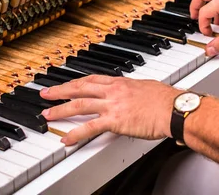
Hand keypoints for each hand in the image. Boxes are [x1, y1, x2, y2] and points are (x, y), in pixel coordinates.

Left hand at [40, 75, 181, 145]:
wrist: (173, 108)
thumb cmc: (165, 100)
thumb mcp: (146, 87)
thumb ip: (133, 90)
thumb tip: (132, 94)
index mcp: (120, 82)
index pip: (92, 79)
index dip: (76, 82)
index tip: (65, 84)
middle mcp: (113, 91)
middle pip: (80, 88)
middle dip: (60, 91)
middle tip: (45, 94)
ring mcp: (112, 105)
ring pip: (80, 105)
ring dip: (61, 110)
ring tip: (47, 115)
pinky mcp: (115, 121)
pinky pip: (90, 127)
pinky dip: (76, 133)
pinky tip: (66, 139)